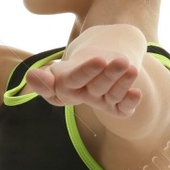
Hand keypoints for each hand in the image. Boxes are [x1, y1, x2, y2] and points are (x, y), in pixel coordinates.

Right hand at [26, 52, 142, 116]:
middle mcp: (86, 96)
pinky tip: (137, 93)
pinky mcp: (117, 107)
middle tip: (122, 60)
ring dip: (123, 83)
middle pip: (98, 87)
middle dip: (110, 74)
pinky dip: (130, 103)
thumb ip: (43, 79)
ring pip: (113, 94)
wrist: (95, 66)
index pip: (75, 80)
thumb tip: (32, 76)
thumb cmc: (70, 72)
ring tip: (132, 68)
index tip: (99, 60)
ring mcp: (103, 102)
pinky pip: (123, 110)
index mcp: (67, 89)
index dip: (86, 72)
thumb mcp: (54, 72)